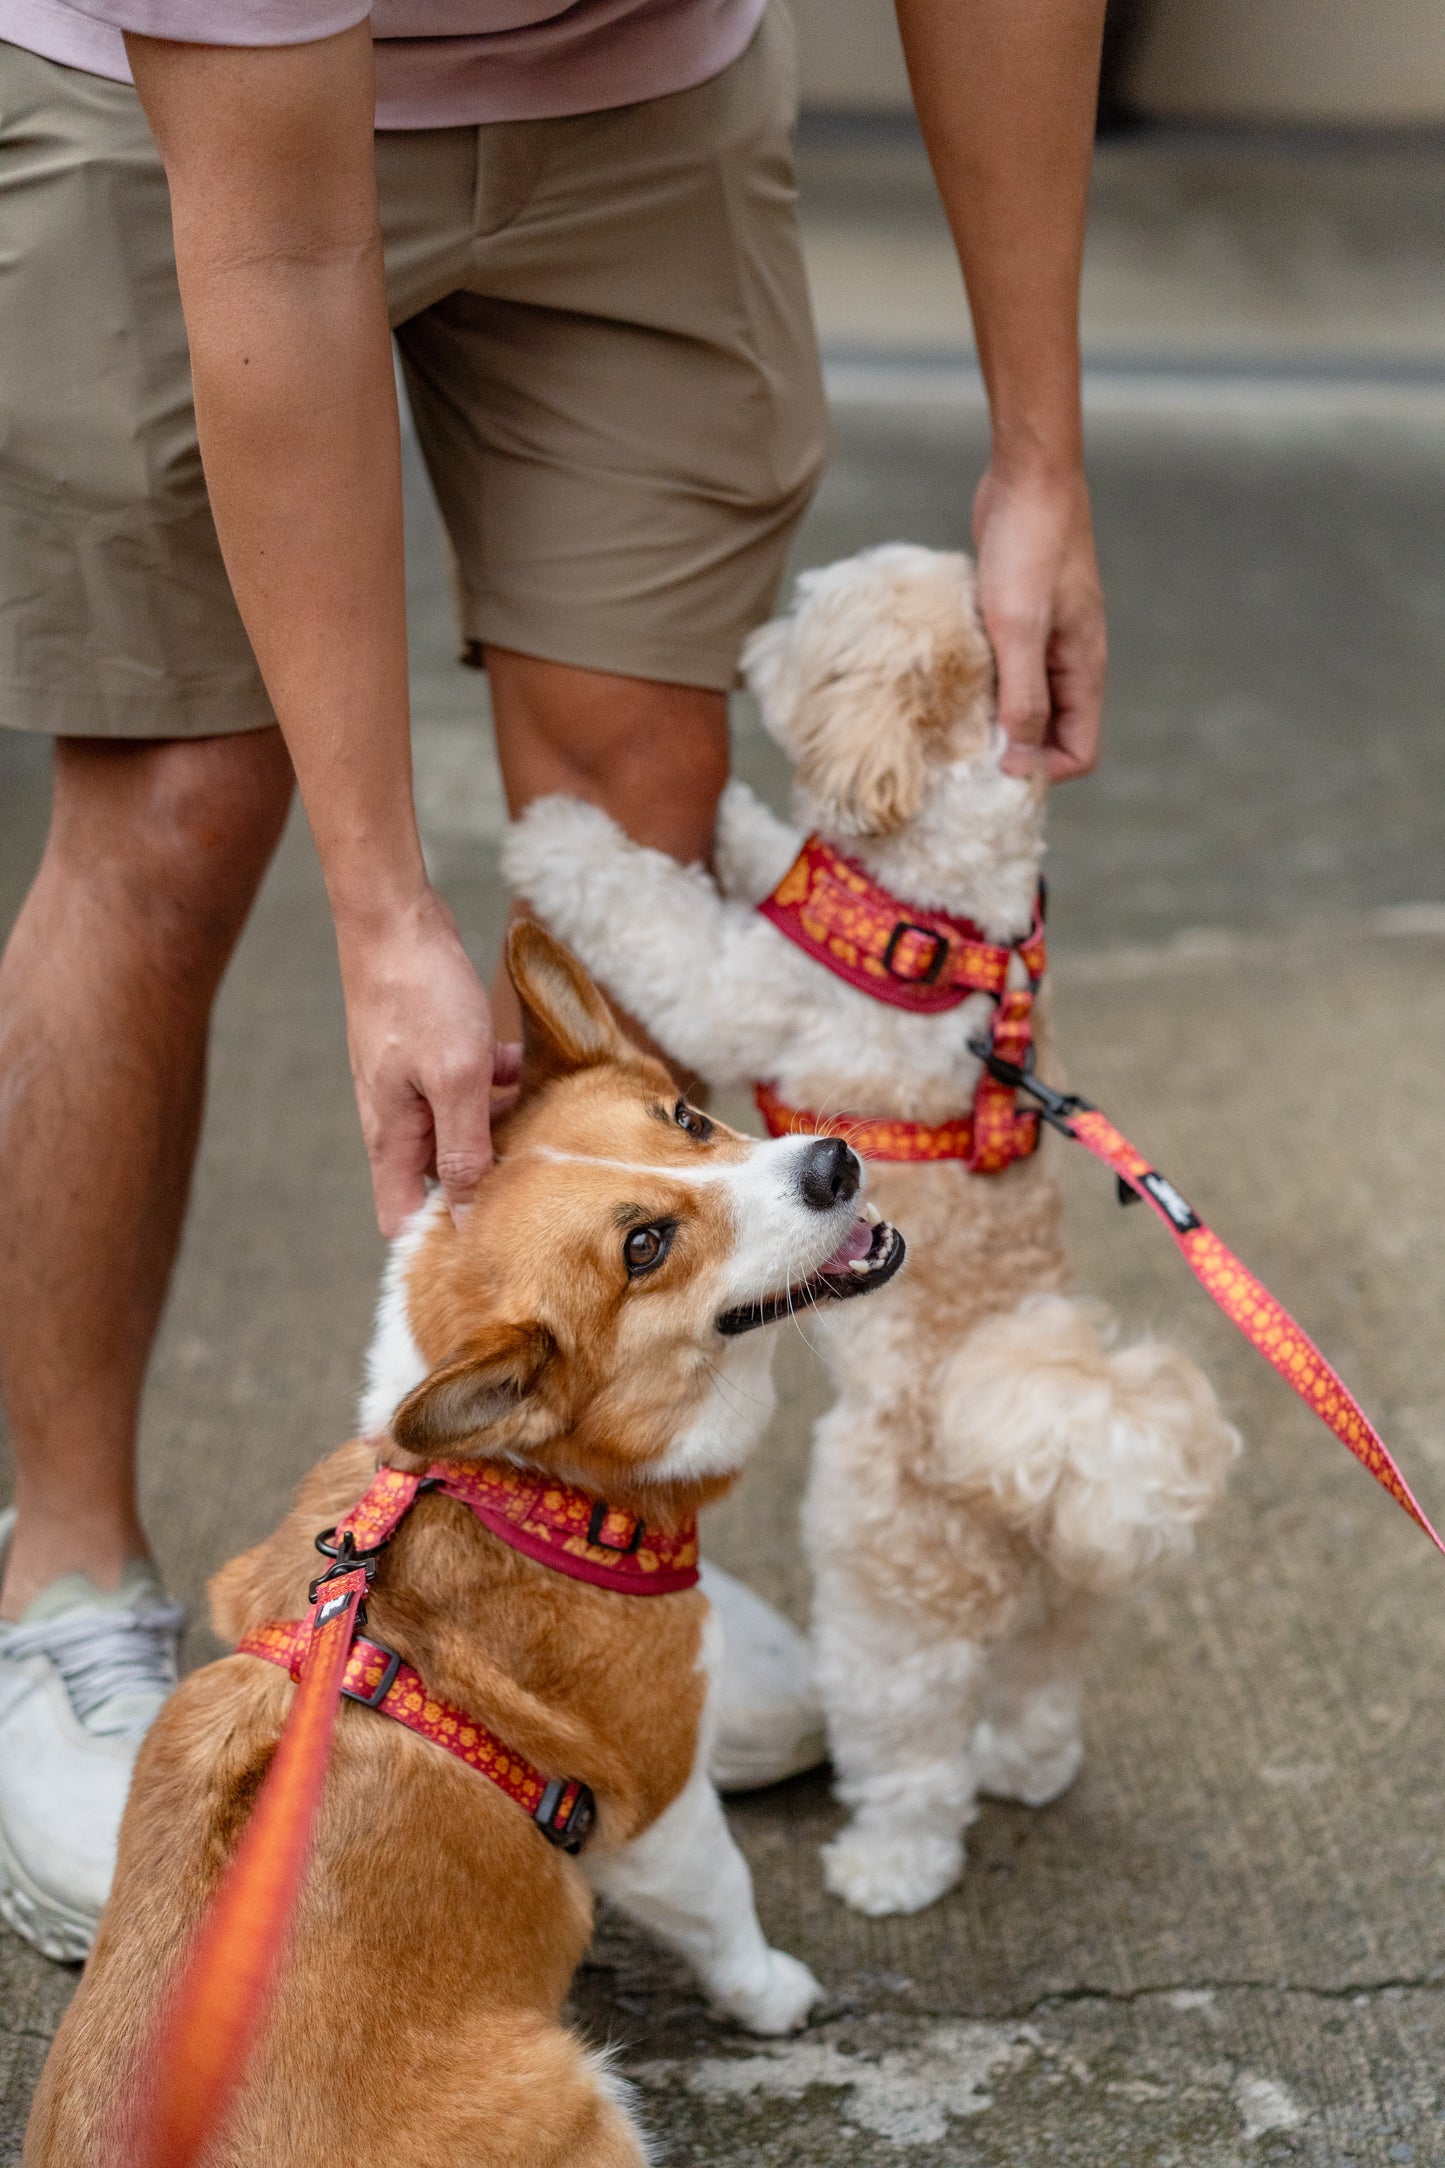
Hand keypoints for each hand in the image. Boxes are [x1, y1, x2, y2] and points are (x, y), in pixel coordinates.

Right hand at [336, 887, 506, 1236]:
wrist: (396, 918)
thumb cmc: (421, 996)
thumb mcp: (456, 1081)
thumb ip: (462, 1152)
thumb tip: (465, 1220)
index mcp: (392, 1136)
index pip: (400, 1216)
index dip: (439, 1237)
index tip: (492, 1242)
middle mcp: (396, 1118)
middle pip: (438, 1176)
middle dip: (483, 1181)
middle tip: (534, 1180)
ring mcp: (410, 1085)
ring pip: (458, 1130)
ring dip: (495, 1129)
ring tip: (538, 1122)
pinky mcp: (427, 1054)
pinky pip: (464, 1089)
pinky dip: (491, 1084)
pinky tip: (516, 1067)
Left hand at [972, 462, 1105, 781]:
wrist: (1029, 475)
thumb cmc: (1029, 547)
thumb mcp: (1020, 629)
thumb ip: (1023, 698)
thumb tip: (1020, 764)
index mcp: (1083, 669)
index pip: (1078, 751)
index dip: (1042, 770)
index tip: (992, 769)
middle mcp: (1071, 661)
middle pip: (1050, 733)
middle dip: (1013, 750)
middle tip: (960, 754)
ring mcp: (1046, 639)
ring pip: (1024, 701)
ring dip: (992, 716)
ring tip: (947, 720)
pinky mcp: (1019, 618)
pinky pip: (1004, 668)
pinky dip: (981, 680)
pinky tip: (946, 678)